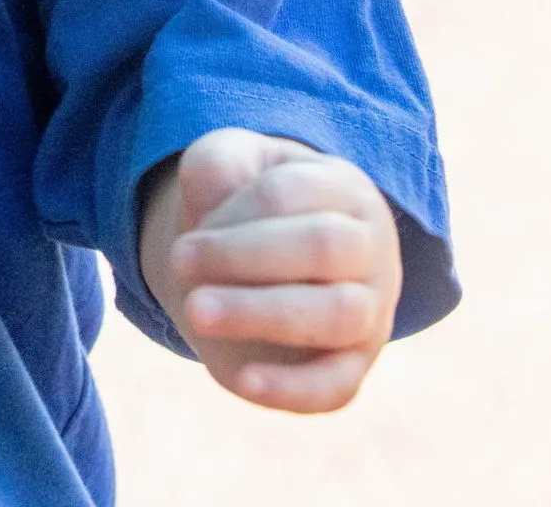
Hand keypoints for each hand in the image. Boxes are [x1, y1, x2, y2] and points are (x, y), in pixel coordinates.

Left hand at [140, 128, 401, 413]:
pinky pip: (338, 385)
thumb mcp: (227, 162)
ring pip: (337, 315)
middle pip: (324, 247)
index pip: (291, 192)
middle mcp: (370, 249)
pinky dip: (293, 387)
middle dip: (245, 257)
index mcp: (343, 188)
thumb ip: (219, 164)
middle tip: (178, 264)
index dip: (232, 213)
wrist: (252, 261)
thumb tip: (220, 194)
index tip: (183, 240)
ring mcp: (371, 312)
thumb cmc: (243, 200)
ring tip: (195, 311)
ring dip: (260, 313)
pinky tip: (244, 380)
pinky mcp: (352, 367)